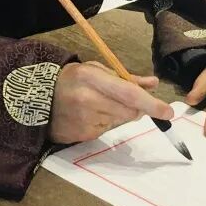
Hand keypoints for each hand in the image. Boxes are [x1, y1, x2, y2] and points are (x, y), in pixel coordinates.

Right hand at [49, 61, 172, 143]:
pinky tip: (87, 115)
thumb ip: (126, 78)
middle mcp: (88, 99)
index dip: (151, 104)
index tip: (168, 112)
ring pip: (119, 121)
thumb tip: (153, 84)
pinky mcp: (81, 135)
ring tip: (95, 105)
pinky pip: (105, 131)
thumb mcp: (96, 70)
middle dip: (134, 108)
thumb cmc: (71, 80)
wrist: (38, 98)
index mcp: (92, 78)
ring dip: (115, 115)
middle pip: (129, 111)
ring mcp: (84, 120)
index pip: (129, 94)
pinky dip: (103, 123)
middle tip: (118, 99)